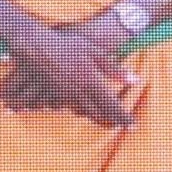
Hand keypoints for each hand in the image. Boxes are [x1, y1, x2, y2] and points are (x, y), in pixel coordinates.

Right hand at [0, 19, 135, 125]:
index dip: (124, 118)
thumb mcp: (95, 52)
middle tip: (119, 126)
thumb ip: (115, 69)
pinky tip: (84, 111)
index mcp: (92, 83)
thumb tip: (136, 81)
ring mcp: (66, 96)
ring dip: (97, 119)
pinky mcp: (54, 96)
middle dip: (111, 122)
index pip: (113, 107)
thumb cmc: (67, 45)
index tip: (133, 126)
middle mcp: (79, 94)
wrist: (35, 46)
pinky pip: (70, 109)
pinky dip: (80, 112)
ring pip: (85, 114)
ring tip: (106, 121)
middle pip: (99, 115)